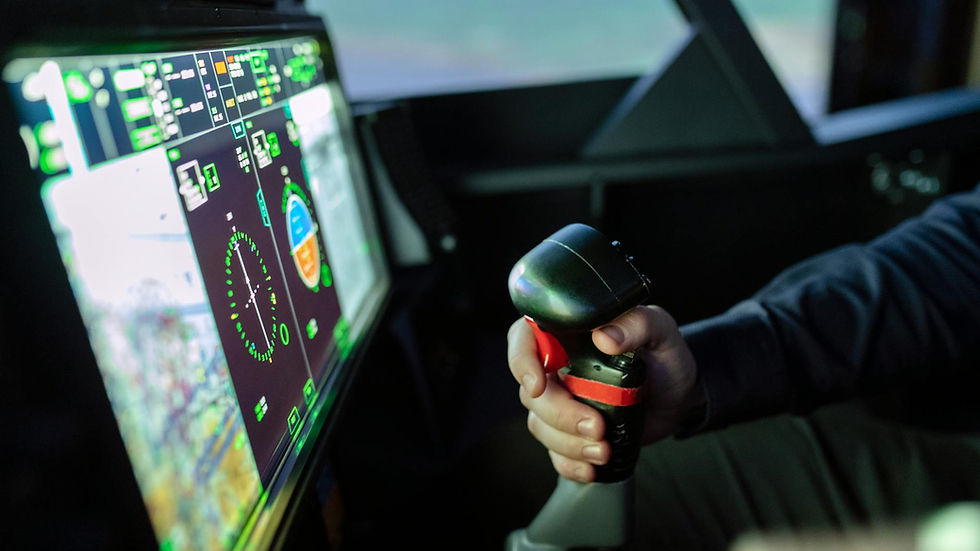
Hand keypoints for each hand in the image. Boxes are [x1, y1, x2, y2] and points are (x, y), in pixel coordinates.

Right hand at [507, 305, 698, 481]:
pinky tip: (593, 467)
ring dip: (568, 442)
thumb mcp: (660, 331)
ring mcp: (562, 402)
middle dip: (560, 414)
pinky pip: (555, 452)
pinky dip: (570, 463)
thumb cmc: (664, 356)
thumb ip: (637, 324)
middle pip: (530, 392)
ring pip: (540, 425)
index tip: (538, 385)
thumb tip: (605, 337)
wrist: (679, 396)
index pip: (525, 338)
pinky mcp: (571, 432)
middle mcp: (557, 367)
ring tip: (604, 448)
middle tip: (596, 425)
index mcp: (567, 334)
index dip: (522, 361)